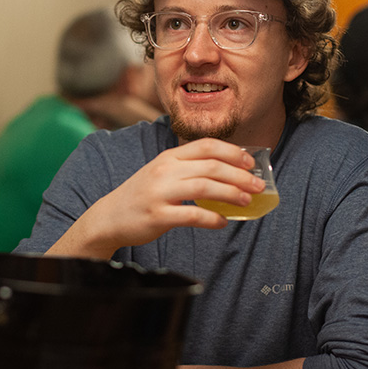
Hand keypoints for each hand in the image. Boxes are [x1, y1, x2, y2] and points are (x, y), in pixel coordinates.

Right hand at [52, 138, 265, 257]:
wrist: (109, 217)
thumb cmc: (141, 196)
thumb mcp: (161, 173)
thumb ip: (188, 169)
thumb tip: (227, 173)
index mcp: (168, 157)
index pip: (205, 146)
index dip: (232, 152)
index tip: (250, 162)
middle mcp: (164, 171)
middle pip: (210, 167)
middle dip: (239, 176)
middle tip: (258, 185)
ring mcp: (160, 193)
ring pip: (204, 188)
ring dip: (231, 194)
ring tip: (246, 201)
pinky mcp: (157, 215)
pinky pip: (192, 216)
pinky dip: (212, 219)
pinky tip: (222, 222)